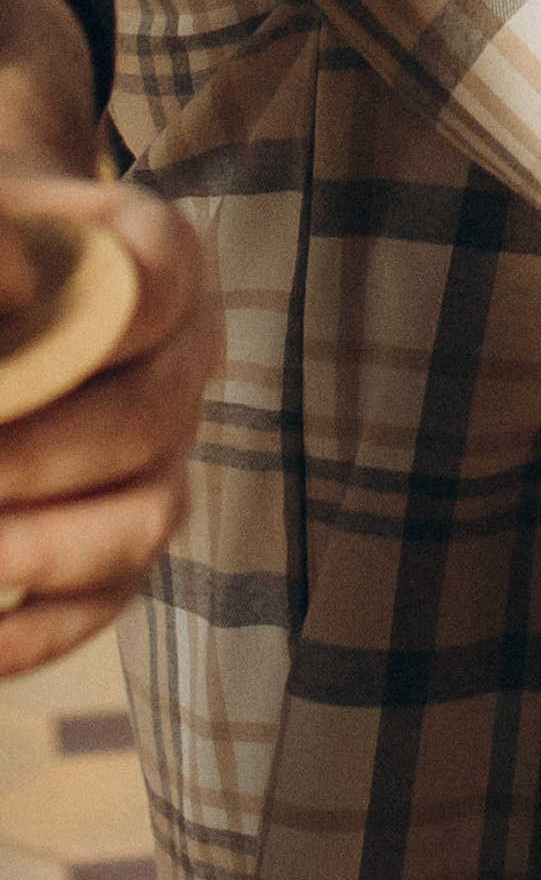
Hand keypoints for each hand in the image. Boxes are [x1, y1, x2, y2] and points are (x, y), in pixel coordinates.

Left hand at [0, 176, 214, 678]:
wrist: (10, 276)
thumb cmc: (0, 246)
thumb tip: (13, 296)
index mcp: (160, 260)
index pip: (144, 297)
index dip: (62, 344)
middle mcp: (184, 355)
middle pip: (147, 421)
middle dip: (30, 461)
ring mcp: (166, 449)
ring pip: (148, 521)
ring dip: (41, 552)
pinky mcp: (126, 528)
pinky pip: (108, 599)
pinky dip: (35, 633)